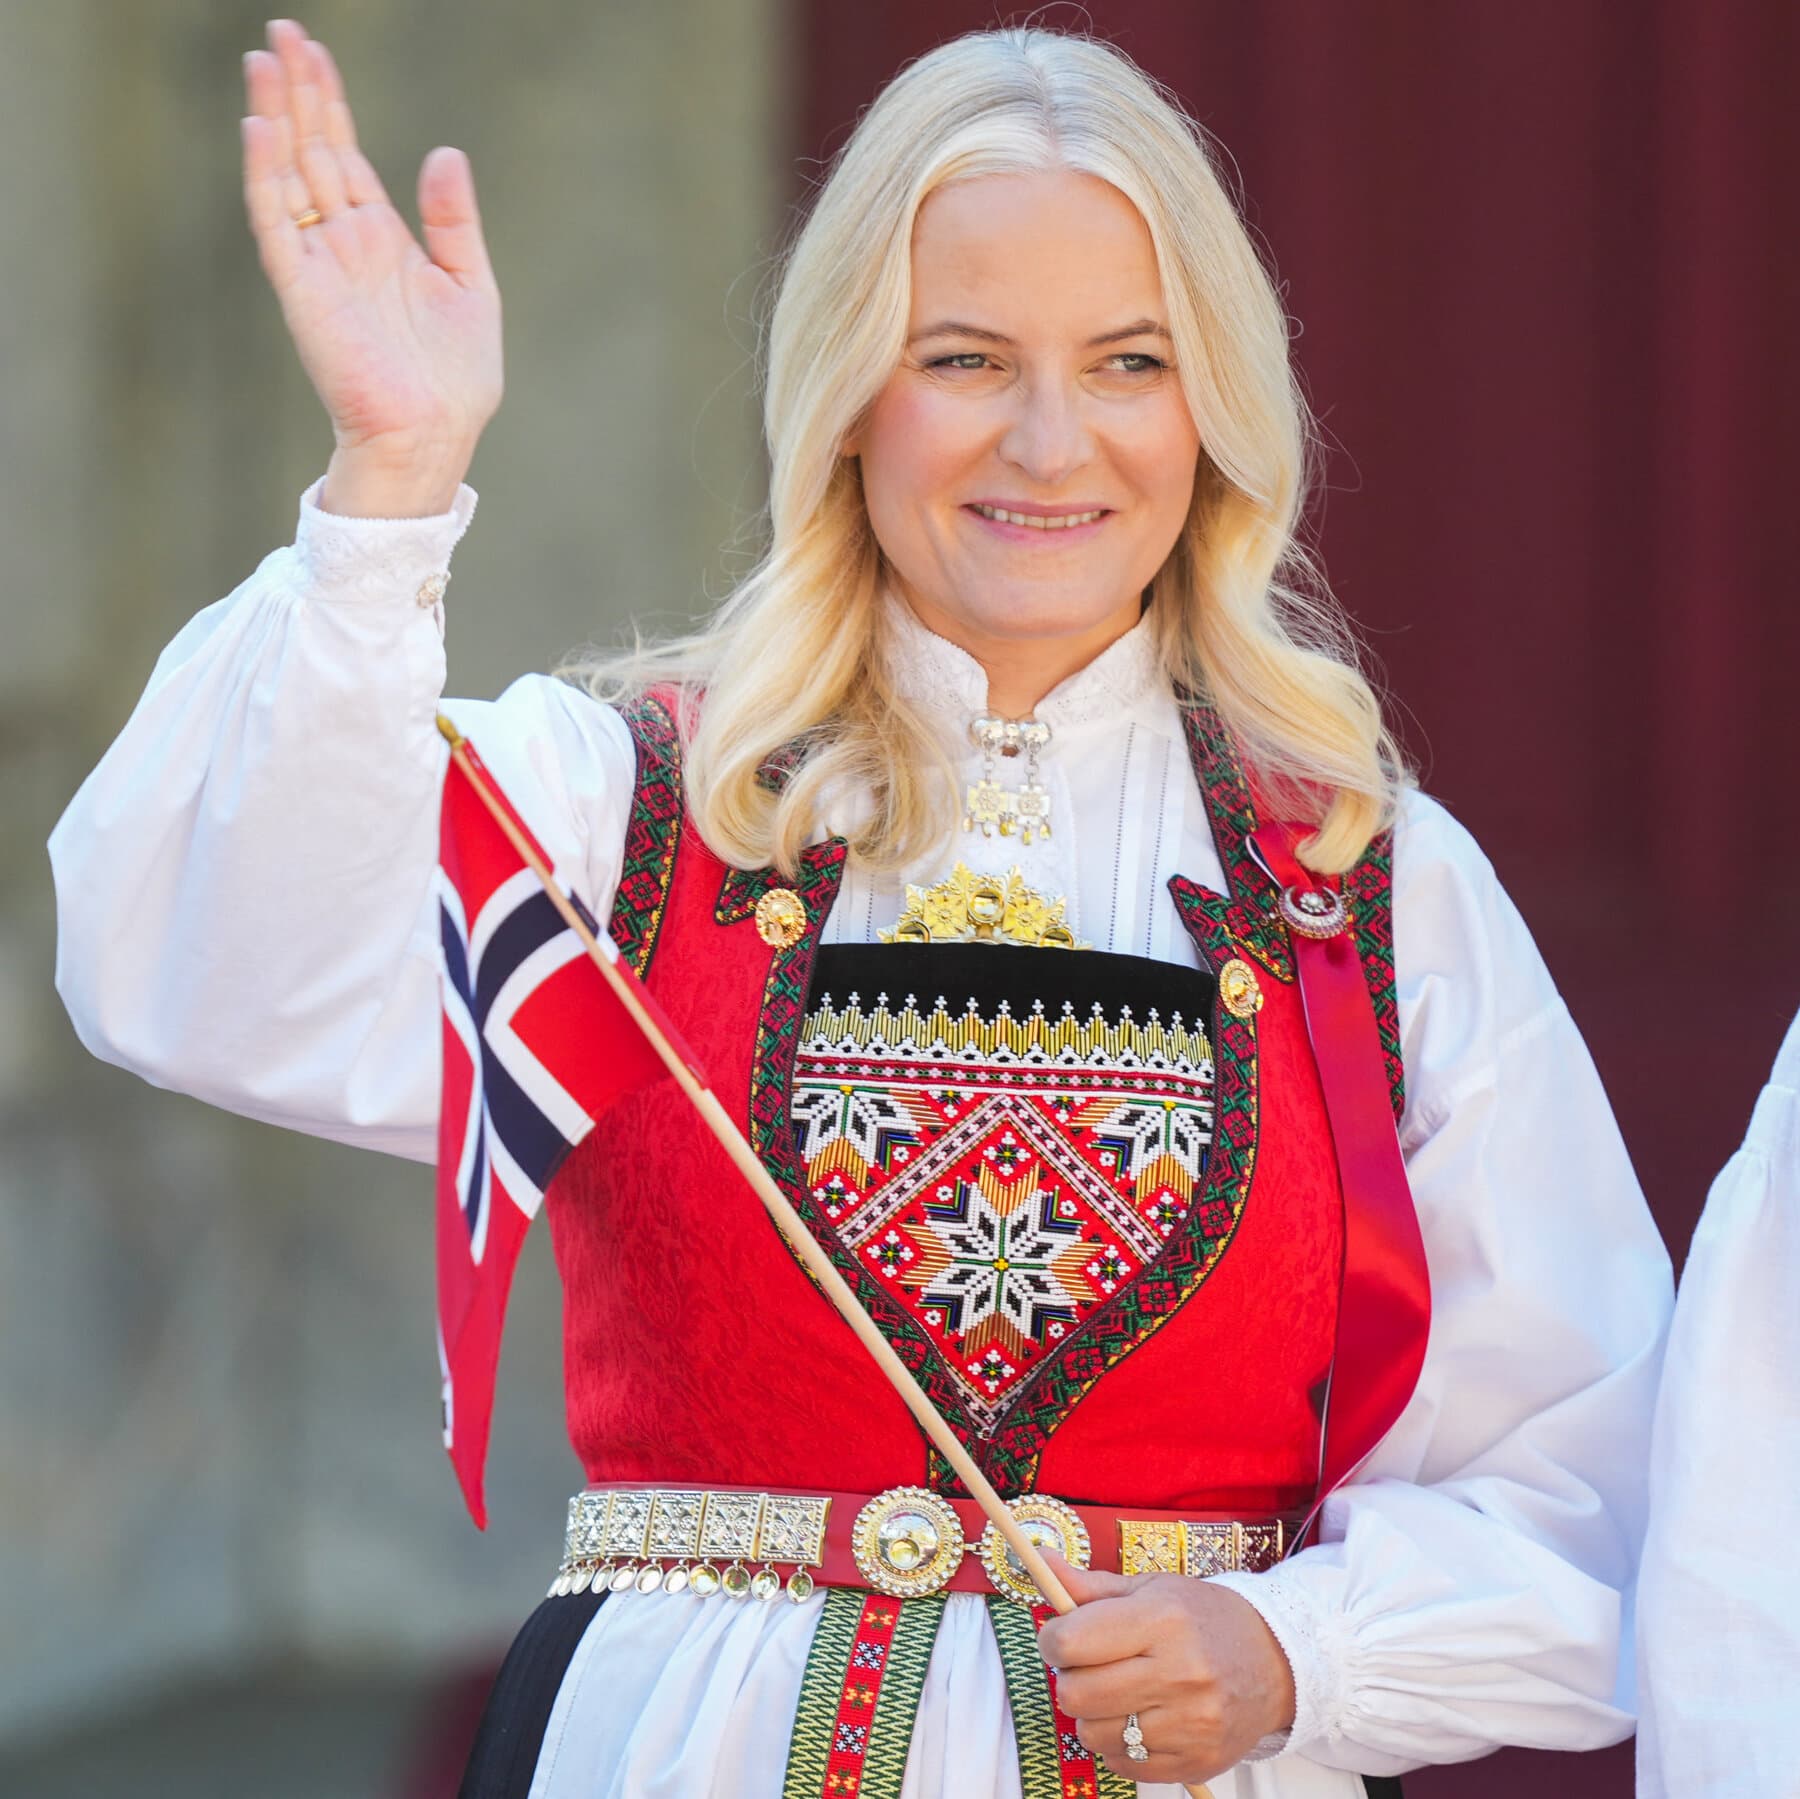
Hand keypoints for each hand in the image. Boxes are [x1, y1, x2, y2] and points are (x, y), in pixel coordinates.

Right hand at [241, 19, 502, 513]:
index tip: (314, 50)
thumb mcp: (471, 286)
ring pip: (287, 174)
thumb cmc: (455, 379)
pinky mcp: (304, 291)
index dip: (329, 102)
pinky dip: (266, 176)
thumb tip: (445, 152)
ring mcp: (320, 264)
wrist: (434, 436)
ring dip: (275, 118)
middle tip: (282, 31)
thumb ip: (453, 220)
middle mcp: (344, 244)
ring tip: (265, 60)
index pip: (345, 154)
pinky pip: (276, 224)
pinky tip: (262, 129)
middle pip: (311, 150)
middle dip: (298, 92)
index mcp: (382, 239)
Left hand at [1035, 1554, 1295, 1784]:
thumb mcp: (1151, 1589)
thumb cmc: (1203, 1618)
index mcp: (1161, 1619)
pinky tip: (1140, 1718)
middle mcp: (1178, 1672)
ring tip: (1119, 1693)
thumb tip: (1041, 1562)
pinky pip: (1123, 1765)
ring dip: (1094, 1715)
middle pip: (1075, 1694)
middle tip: (1092, 1666)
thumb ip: (1090, 1587)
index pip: (1070, 1642)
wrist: (1275, 1661)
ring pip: (1093, 1734)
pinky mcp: (1196, 1761)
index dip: (1053, 1639)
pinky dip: (1119, 1745)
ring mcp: (1189, 1723)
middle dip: (1071, 1678)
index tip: (1062, 1636)